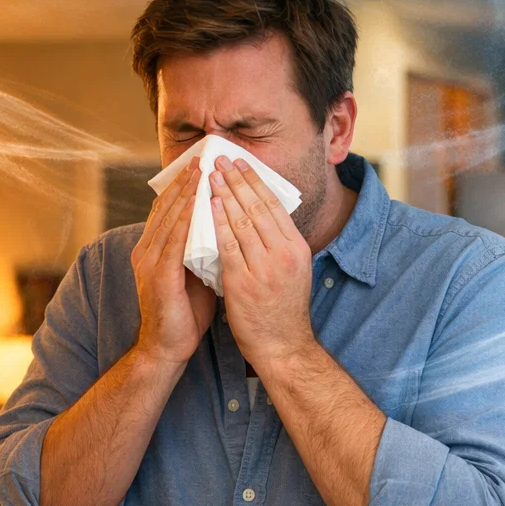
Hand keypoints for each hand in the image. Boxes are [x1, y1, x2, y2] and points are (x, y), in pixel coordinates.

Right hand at [131, 160, 215, 364]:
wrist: (168, 348)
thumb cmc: (184, 314)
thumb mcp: (195, 275)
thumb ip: (201, 252)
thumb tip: (224, 232)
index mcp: (155, 250)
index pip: (169, 211)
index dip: (183, 187)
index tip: (200, 166)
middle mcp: (147, 251)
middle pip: (166, 208)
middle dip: (184, 182)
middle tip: (200, 157)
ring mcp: (149, 262)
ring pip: (169, 218)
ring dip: (185, 193)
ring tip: (200, 171)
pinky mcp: (158, 275)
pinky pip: (174, 240)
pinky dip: (185, 219)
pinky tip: (197, 203)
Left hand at [208, 155, 314, 371]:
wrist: (282, 345)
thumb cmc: (283, 308)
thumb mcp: (292, 270)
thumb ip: (280, 244)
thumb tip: (265, 214)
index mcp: (296, 248)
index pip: (273, 206)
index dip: (255, 181)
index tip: (241, 163)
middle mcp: (283, 254)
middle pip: (257, 207)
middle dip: (237, 180)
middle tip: (221, 159)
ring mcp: (264, 268)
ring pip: (242, 222)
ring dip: (225, 194)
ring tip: (210, 175)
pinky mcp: (244, 282)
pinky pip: (227, 245)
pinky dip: (217, 223)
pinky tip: (208, 206)